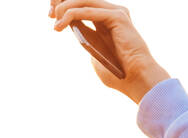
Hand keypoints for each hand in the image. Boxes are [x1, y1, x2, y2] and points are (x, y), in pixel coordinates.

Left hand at [50, 1, 169, 102]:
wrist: (137, 80)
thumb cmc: (118, 75)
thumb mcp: (95, 56)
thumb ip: (87, 42)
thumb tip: (74, 31)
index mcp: (107, 22)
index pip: (84, 5)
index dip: (66, 5)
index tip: (51, 14)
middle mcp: (112, 13)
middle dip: (63, 2)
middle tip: (50, 13)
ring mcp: (116, 13)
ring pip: (85, 1)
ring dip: (66, 7)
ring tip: (54, 19)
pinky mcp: (118, 17)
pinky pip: (89, 11)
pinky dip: (72, 14)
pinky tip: (61, 24)